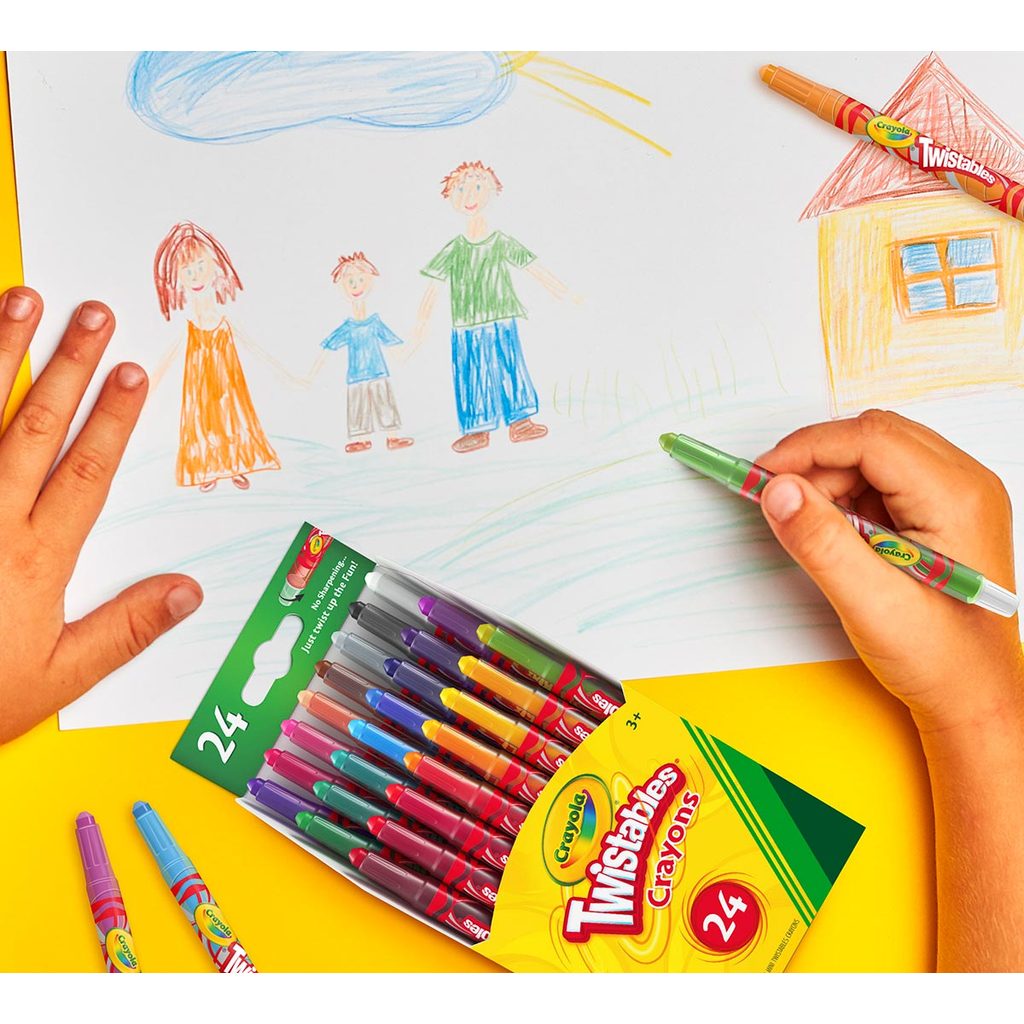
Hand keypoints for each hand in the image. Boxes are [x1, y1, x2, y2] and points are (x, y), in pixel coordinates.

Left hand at [0, 287, 202, 742]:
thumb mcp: (57, 680)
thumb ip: (124, 630)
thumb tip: (188, 591)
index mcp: (32, 558)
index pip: (83, 473)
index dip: (111, 419)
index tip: (129, 373)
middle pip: (34, 427)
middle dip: (66, 365)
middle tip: (92, 312)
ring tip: (20, 301)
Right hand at [757, 410, 1023, 734]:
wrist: (974, 695)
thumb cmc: (938, 658)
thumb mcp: (870, 602)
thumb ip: (820, 542)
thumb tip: (777, 489)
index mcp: (957, 498)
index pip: (871, 439)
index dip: (808, 449)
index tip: (762, 477)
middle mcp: (965, 485)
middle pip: (874, 437)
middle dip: (818, 463)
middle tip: (779, 501)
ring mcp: (958, 495)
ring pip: (877, 454)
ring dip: (832, 481)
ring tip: (816, 531)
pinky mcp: (943, 510)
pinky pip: (885, 479)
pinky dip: (849, 496)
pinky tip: (841, 536)